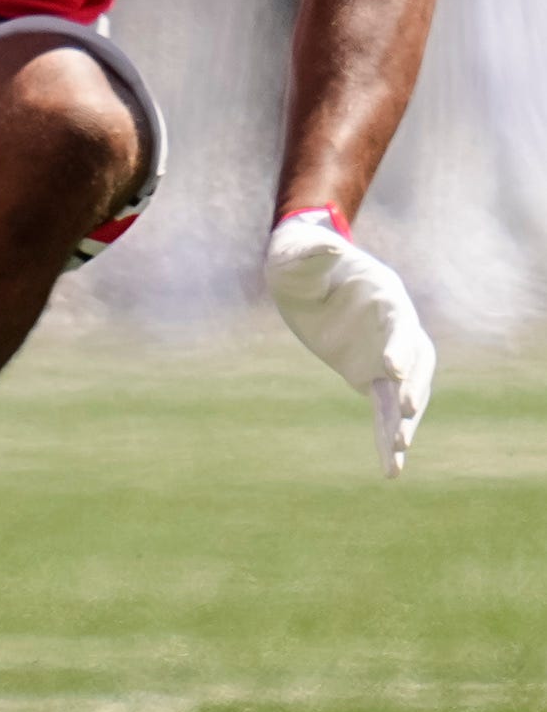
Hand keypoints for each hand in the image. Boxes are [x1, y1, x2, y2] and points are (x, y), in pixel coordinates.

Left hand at [268, 207, 434, 473]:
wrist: (301, 272)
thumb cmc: (300, 258)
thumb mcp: (297, 253)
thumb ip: (312, 251)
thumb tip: (325, 245)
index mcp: (384, 295)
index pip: (399, 324)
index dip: (398, 346)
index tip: (390, 368)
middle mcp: (395, 326)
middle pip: (415, 361)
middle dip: (412, 386)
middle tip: (404, 411)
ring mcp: (386, 353)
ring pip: (406, 391)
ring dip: (405, 420)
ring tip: (399, 451)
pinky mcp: (370, 374)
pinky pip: (384, 408)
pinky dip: (388, 434)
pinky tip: (392, 466)